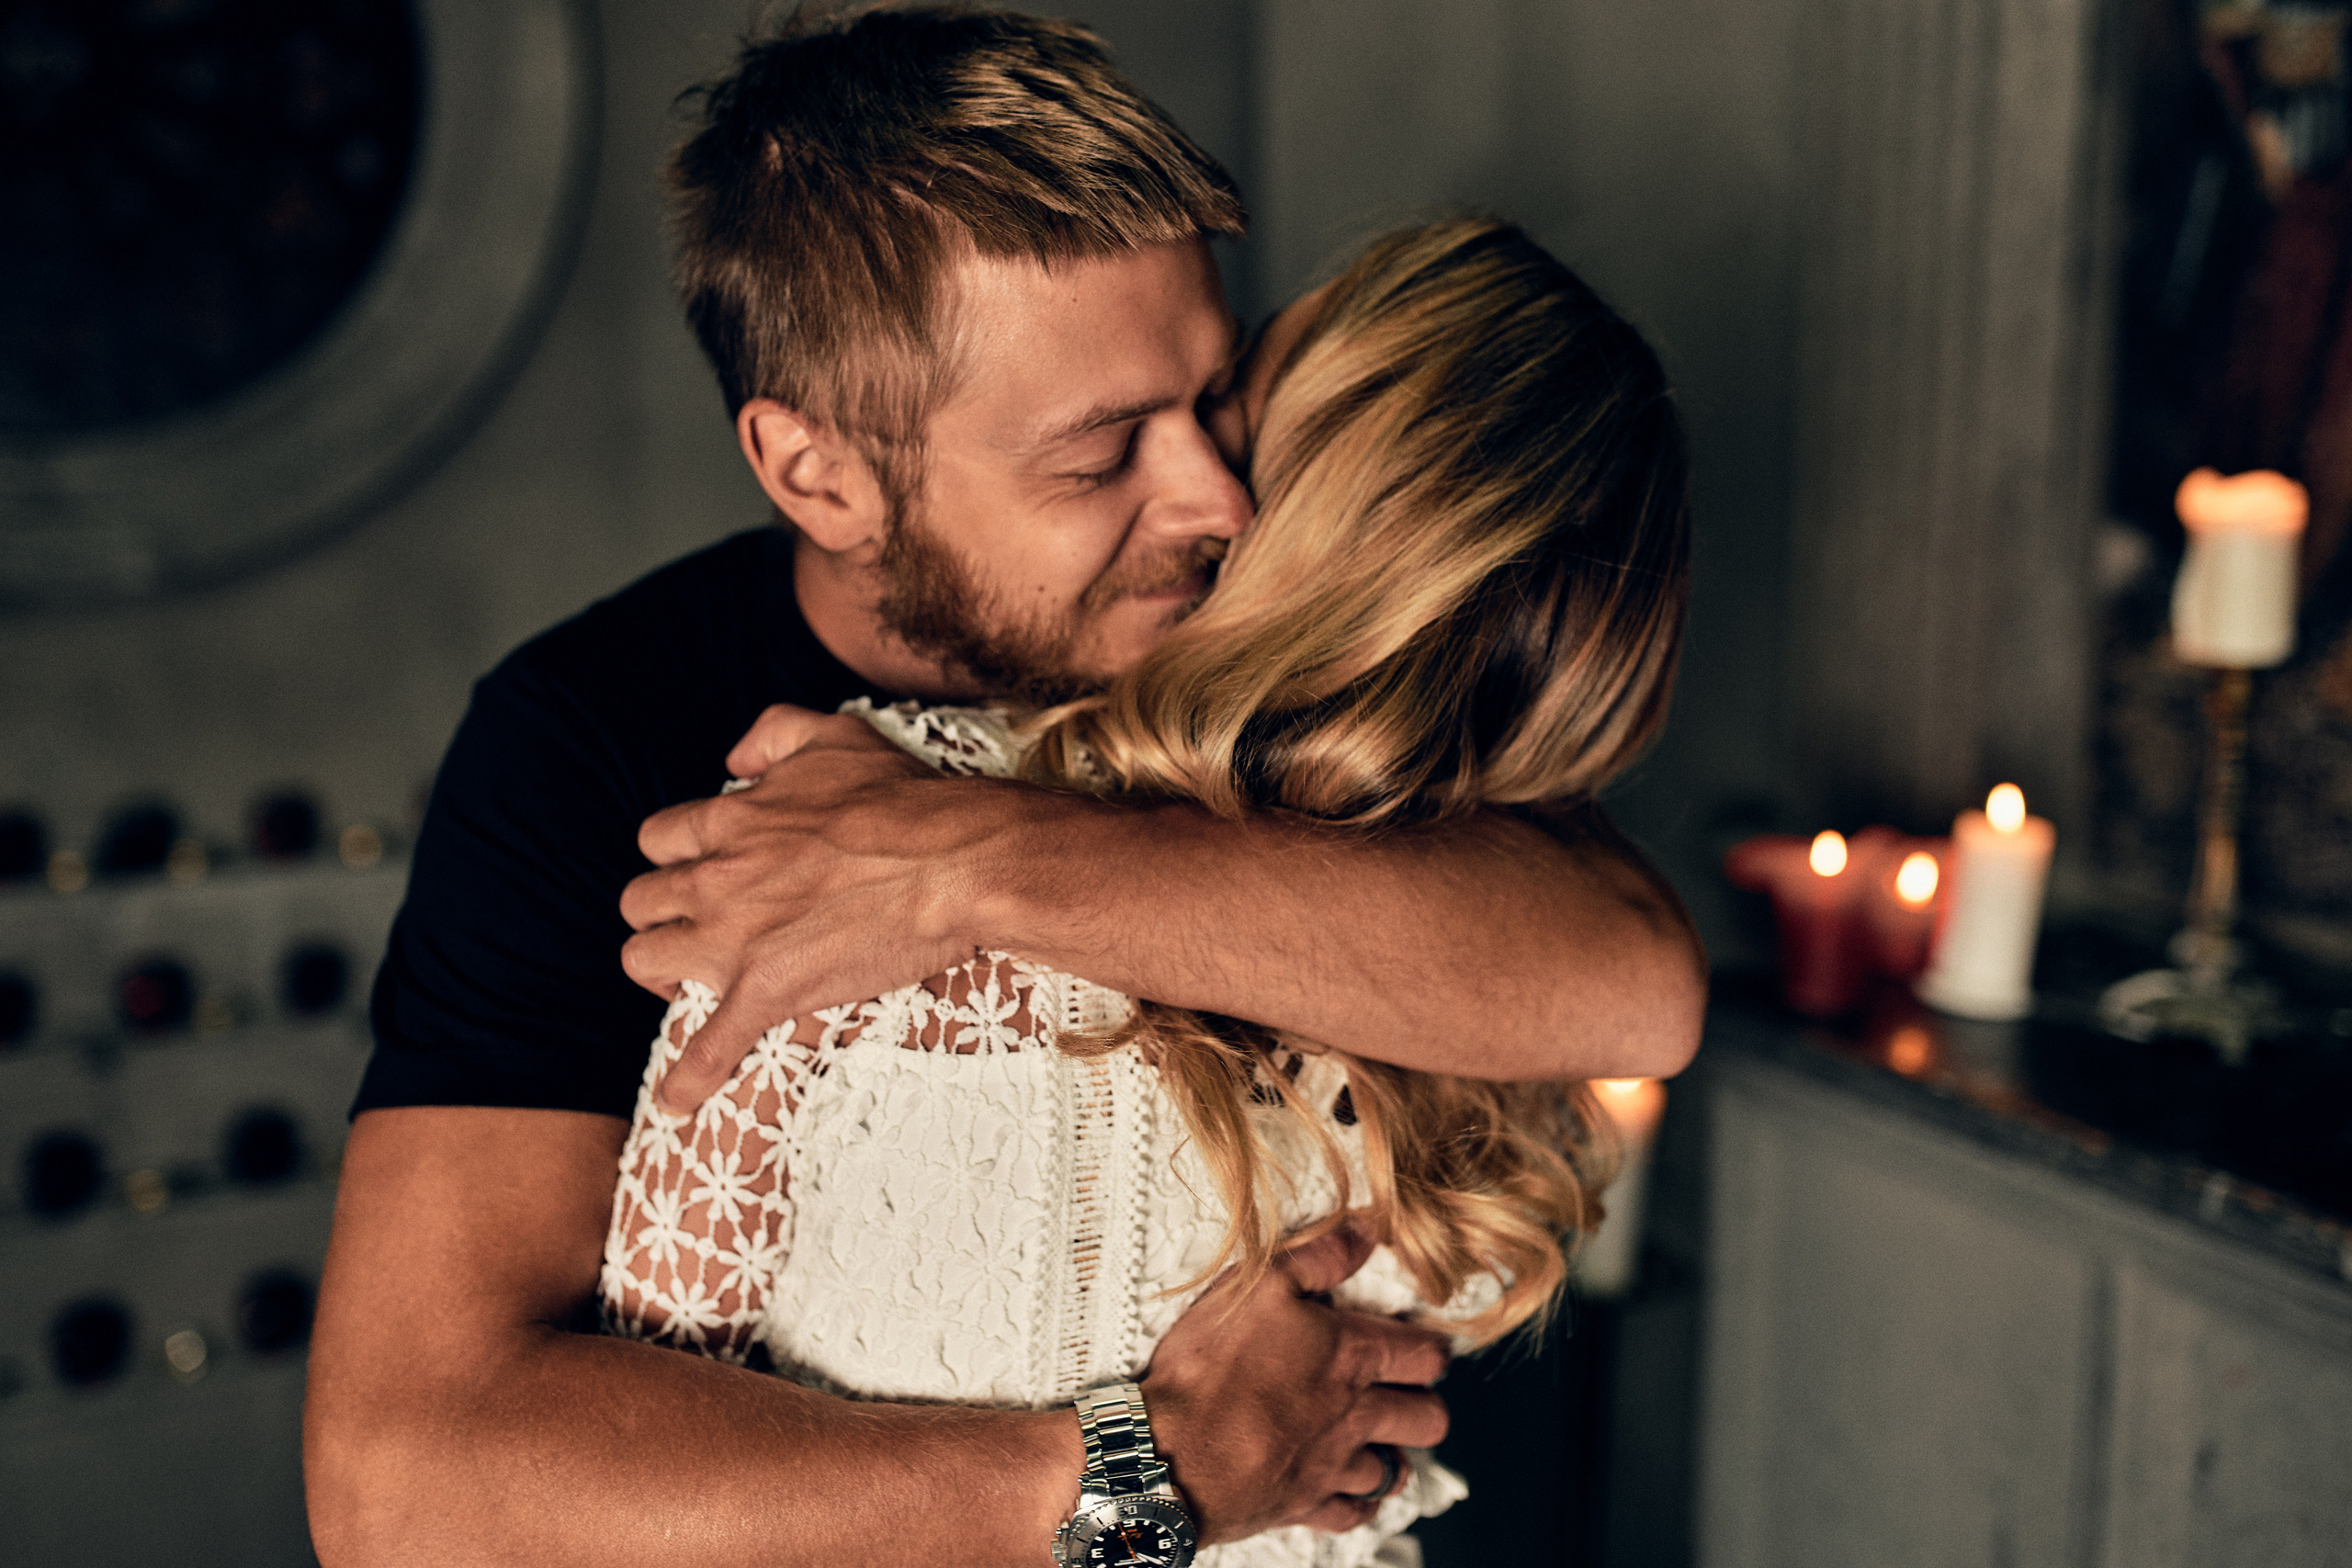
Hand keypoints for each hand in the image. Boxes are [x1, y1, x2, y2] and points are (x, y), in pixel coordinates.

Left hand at [619, 704, 986, 1110]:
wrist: (953, 862)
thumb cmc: (904, 800)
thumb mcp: (835, 735)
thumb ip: (773, 732)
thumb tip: (732, 759)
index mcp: (730, 820)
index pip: (660, 839)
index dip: (674, 856)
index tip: (697, 869)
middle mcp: (716, 878)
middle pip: (640, 901)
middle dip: (659, 913)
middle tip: (692, 925)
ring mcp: (735, 939)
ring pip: (645, 959)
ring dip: (658, 972)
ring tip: (682, 982)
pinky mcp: (768, 991)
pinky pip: (709, 1047)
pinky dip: (689, 1079)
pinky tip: (679, 1105)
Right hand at [1141, 1223, 1449, 1542]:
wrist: (1169, 1451)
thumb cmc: (1210, 1367)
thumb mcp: (1259, 1283)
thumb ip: (1321, 1254)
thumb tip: (1369, 1228)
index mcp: (1351, 1357)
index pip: (1426, 1357)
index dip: (1431, 1349)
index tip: (1420, 1344)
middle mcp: (1354, 1414)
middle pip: (1428, 1420)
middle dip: (1424, 1404)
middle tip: (1403, 1392)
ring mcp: (1331, 1464)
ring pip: (1393, 1470)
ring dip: (1390, 1453)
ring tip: (1374, 1438)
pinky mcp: (1304, 1503)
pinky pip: (1353, 1514)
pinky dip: (1356, 1502)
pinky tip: (1344, 1486)